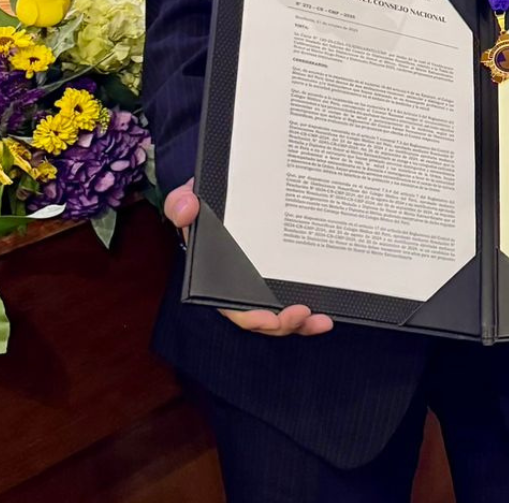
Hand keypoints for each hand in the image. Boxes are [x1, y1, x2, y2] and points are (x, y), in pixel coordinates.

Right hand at [164, 178, 332, 336]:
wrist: (228, 185)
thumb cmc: (205, 199)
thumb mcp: (188, 197)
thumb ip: (180, 204)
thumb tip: (186, 209)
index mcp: (218, 275)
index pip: (232, 305)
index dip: (250, 316)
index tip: (268, 319)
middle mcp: (242, 283)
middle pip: (262, 315)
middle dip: (282, 323)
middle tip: (301, 314)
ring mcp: (265, 279)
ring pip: (281, 312)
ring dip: (301, 323)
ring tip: (320, 320)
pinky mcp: (282, 269)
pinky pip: (295, 293)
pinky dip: (310, 309)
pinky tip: (327, 311)